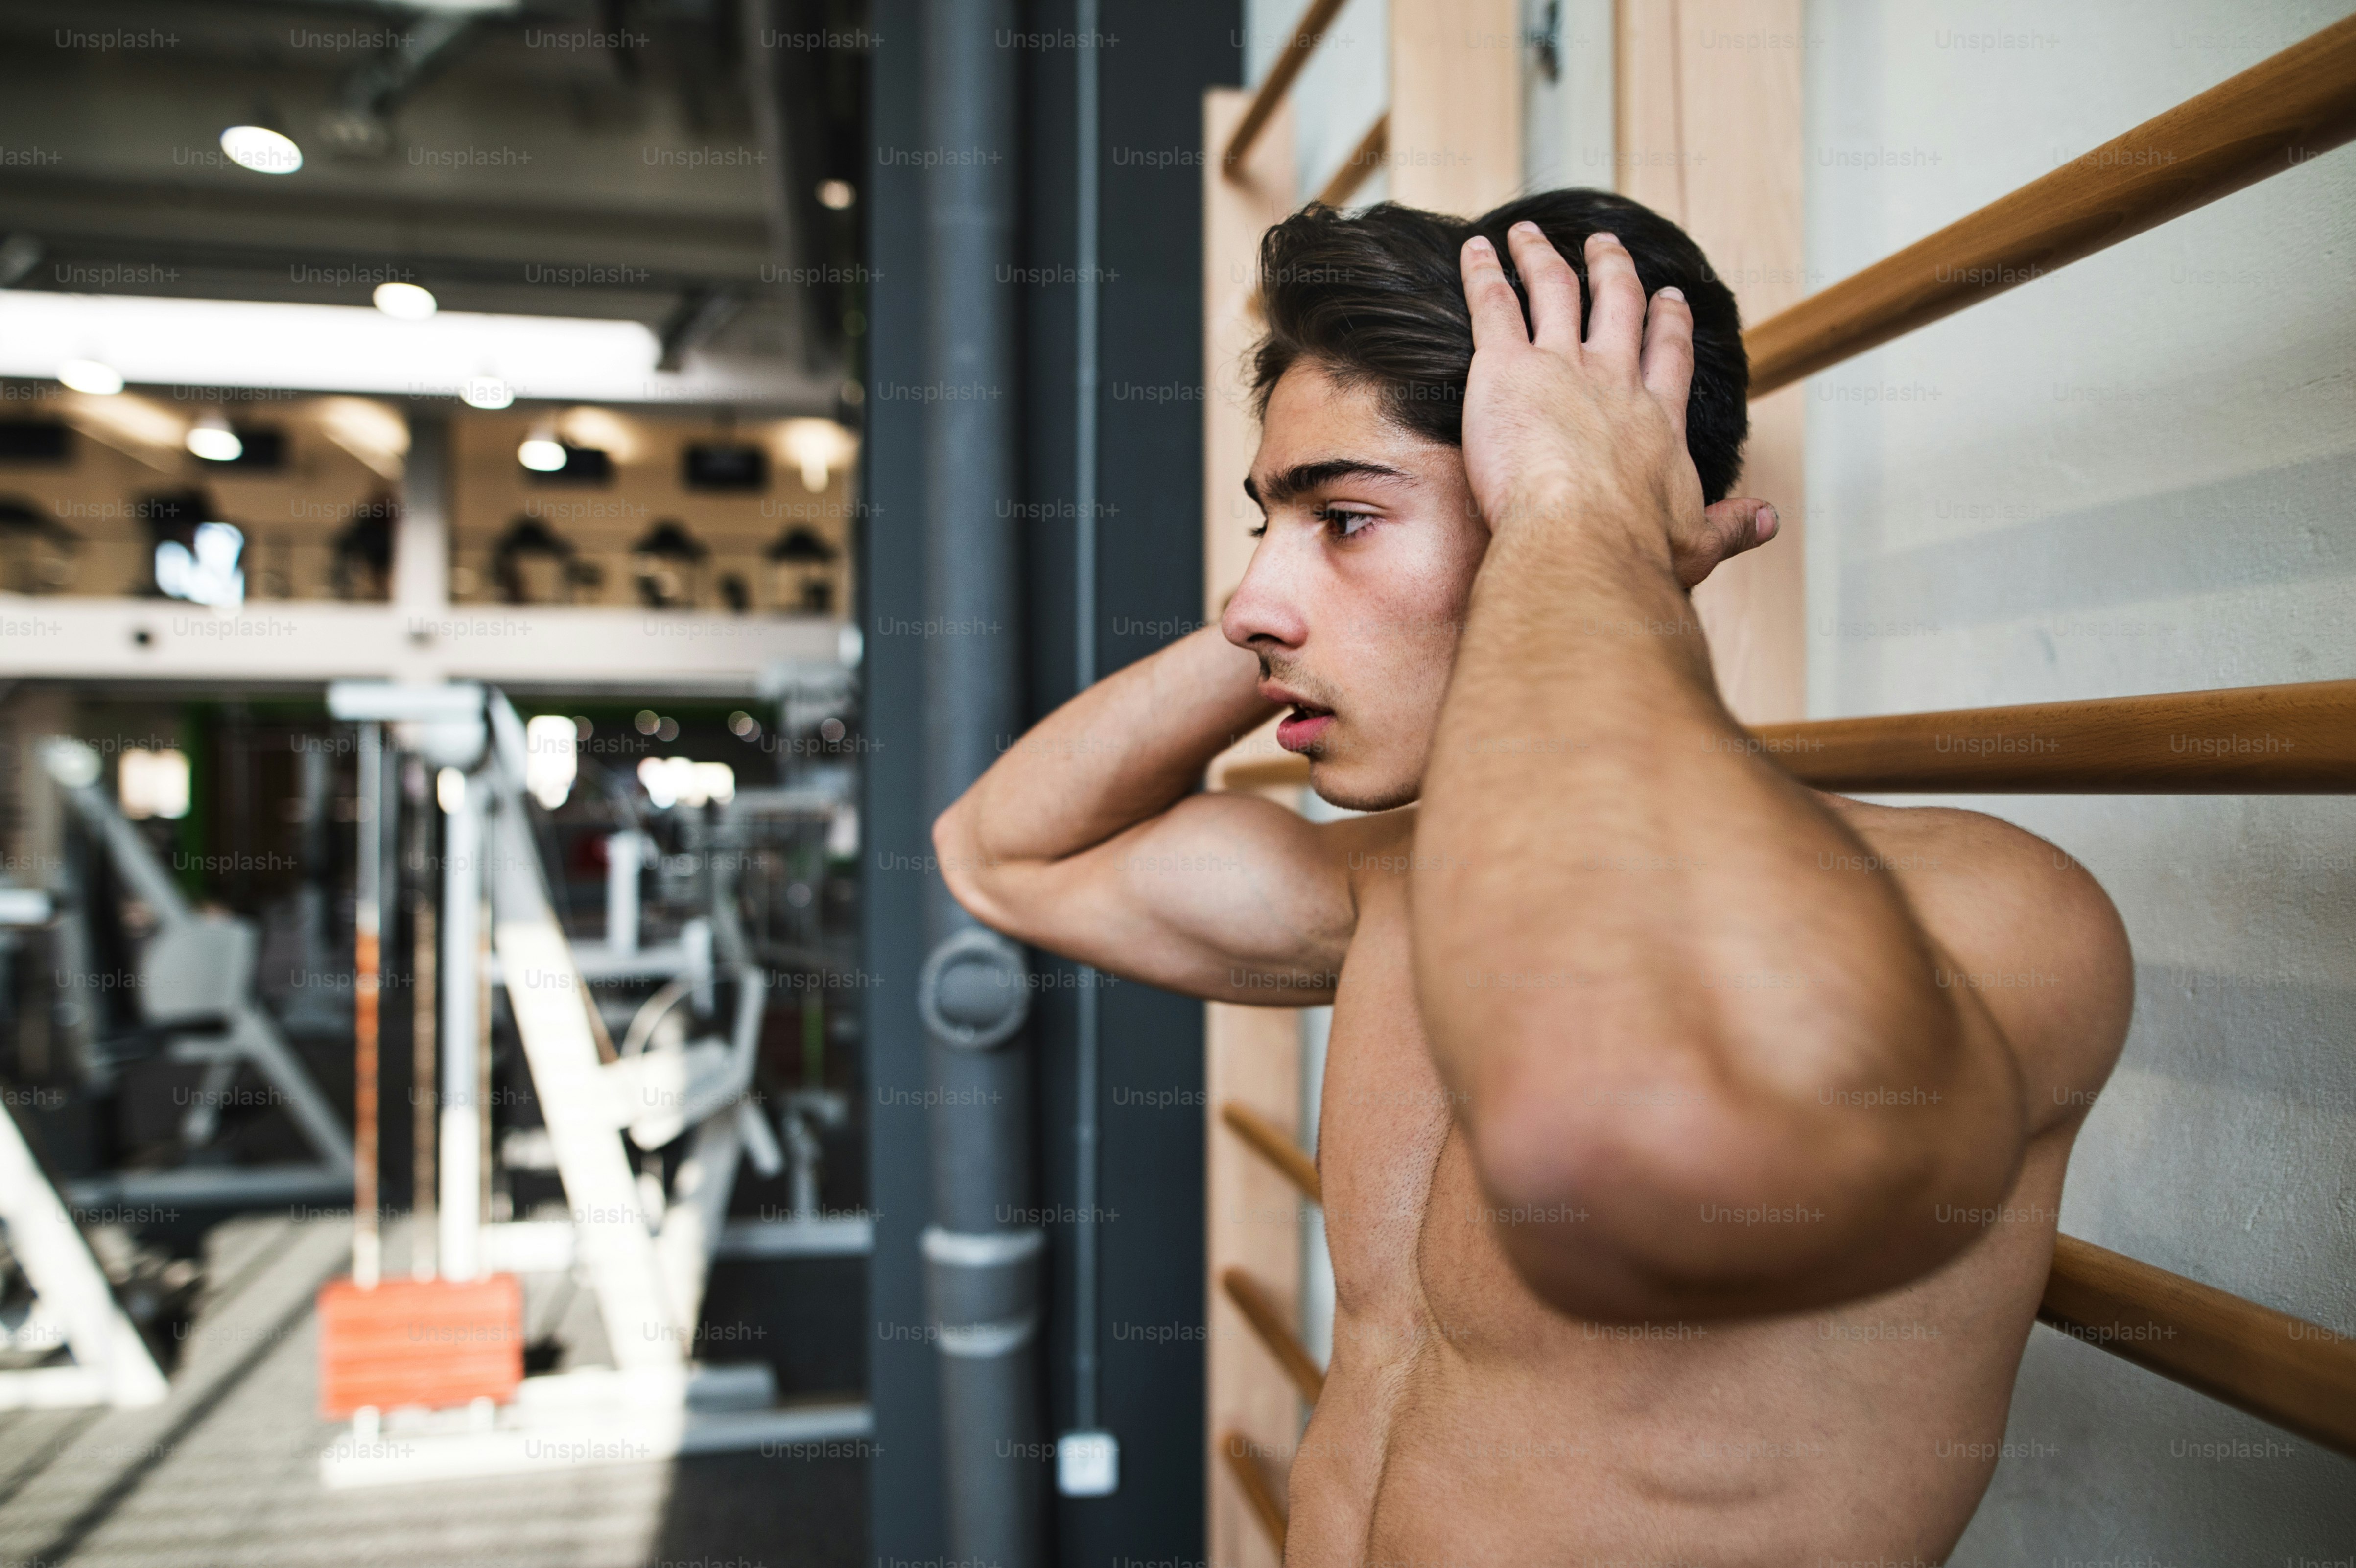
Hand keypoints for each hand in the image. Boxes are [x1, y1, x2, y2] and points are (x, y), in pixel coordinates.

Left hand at [1457, 223, 1773, 585]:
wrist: (1584, 541)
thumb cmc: (1635, 551)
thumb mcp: (1697, 542)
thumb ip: (1732, 526)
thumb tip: (1768, 522)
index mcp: (1656, 420)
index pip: (1667, 359)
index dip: (1667, 325)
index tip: (1669, 301)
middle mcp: (1612, 381)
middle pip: (1616, 308)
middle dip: (1611, 272)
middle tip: (1605, 247)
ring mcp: (1560, 366)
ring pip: (1554, 292)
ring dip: (1541, 258)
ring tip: (1528, 235)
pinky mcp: (1506, 366)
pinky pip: (1493, 305)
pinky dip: (1483, 274)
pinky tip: (1476, 251)